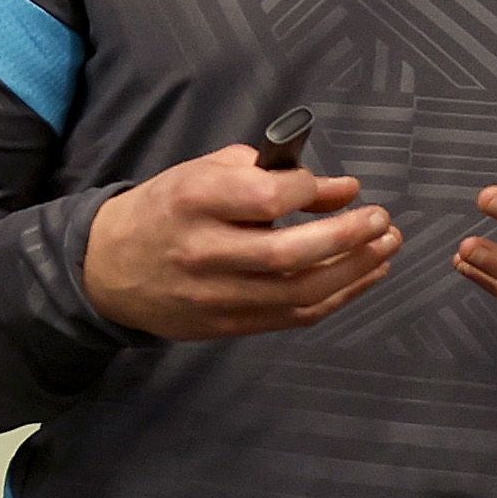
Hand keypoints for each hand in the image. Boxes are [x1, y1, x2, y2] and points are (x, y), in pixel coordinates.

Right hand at [82, 144, 398, 340]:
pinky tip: (365, 276)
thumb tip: (339, 190)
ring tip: (386, 246)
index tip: (343, 187)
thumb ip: (267, 172)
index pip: (266, 198)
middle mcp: (204, 252)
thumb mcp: (202, 171)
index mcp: (193, 201)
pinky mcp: (228, 326)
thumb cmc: (165, 210)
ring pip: (299, 292)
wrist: (109, 269)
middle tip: (383, 220)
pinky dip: (337, 297)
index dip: (312, 190)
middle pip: (289, 254)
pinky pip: (294, 316)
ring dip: (354, 270)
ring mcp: (216, 296)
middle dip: (347, 237)